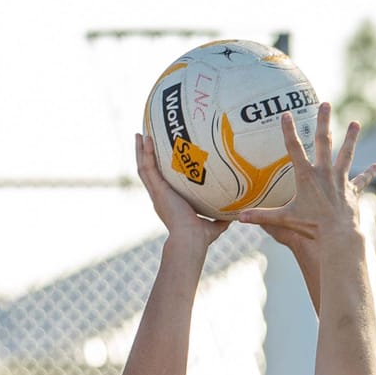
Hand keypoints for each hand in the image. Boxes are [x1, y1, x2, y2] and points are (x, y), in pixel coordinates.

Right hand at [135, 127, 224, 250]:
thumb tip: (235, 213)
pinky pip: (148, 168)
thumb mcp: (213, 224)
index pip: (159, 181)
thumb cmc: (200, 237)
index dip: (156, 169)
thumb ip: (220, 217)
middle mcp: (159, 196)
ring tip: (140, 134)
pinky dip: (146, 153)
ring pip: (144, 167)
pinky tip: (146, 140)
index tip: (157, 157)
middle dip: (144, 155)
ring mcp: (157, 193)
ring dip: (141, 150)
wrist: (190, 240)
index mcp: (168, 202)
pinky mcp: (158, 190)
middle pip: (147, 171)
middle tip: (143, 138)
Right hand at [256, 99, 375, 253]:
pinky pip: (361, 180)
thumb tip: (239, 218)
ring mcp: (340, 181)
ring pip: (346, 154)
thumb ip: (261, 217)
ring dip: (351, 138)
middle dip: (323, 122)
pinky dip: (368, 174)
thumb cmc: (309, 229)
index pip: (294, 149)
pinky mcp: (351, 192)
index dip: (288, 131)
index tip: (286, 113)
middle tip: (325, 104)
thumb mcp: (283, 221)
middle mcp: (324, 174)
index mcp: (306, 177)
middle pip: (323, 142)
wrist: (337, 237)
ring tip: (355, 123)